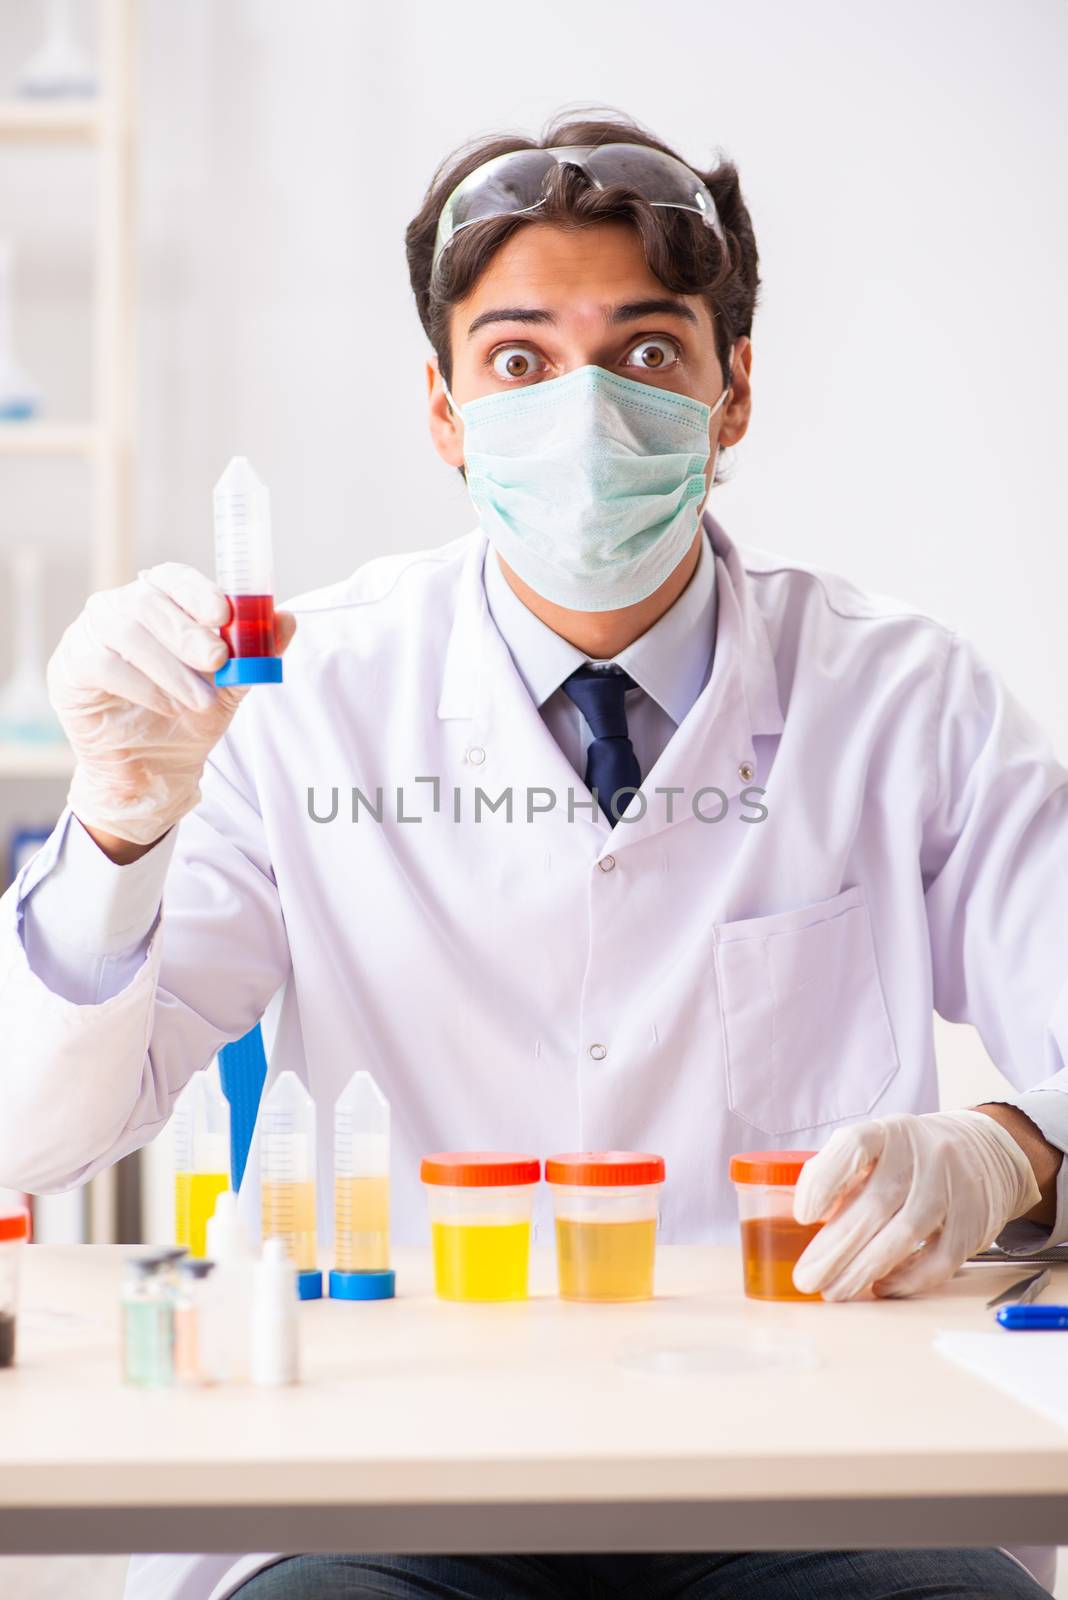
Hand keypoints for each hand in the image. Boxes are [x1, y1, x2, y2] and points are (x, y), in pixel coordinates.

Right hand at [47, 563, 295, 848]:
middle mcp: (118, 609)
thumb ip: (255, 653)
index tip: (223, 614)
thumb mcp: (230, 686)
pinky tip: (167, 706)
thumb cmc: (187, 717)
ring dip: (170, 668)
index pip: (172, 578)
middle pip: (149, 602)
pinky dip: (142, 686)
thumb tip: (287, 620)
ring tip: (199, 700)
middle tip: (218, 661)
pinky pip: (102, 665)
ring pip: (126, 632)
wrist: (154, 769)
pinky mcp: (69, 669)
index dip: (196, 590)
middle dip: (188, 633)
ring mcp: (88, 635)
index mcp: (157, 602)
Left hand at [791, 1110, 1040, 1299]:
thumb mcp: (875, 1148)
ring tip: (835, 1291)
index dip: (825, 1181)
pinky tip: (880, 1287)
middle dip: (835, 1248)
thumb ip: (839, 1173)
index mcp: (888, 1132)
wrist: (983, 1151)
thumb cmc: (910, 1156)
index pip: (854, 1146)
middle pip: (875, 1204)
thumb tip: (806, 1214)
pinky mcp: (973, 1222)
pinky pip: (939, 1259)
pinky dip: (907, 1279)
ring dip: (863, 1269)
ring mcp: (951, 1188)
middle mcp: (921, 1155)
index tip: (804, 1217)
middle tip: (807, 1278)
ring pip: (904, 1234)